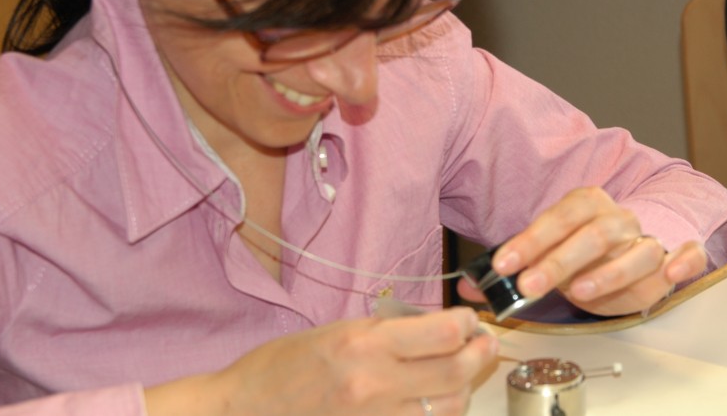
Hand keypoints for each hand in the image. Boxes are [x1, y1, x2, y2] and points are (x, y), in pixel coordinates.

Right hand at [144, 307, 497, 415]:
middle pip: (455, 373)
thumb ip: (389, 331)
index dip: (466, 325)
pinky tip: (430, 403)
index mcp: (363, 345)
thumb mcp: (337, 331)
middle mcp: (373, 385)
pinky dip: (434, 414)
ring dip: (462, 389)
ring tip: (457, 374)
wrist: (244, 409)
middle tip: (482, 344)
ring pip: (447, 409)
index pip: (443, 335)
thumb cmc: (283, 365)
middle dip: (479, 354)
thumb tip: (437, 329)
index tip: (468, 321)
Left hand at [457, 186, 706, 316]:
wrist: (630, 248)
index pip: (556, 218)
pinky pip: (687, 253)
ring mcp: (648, 237)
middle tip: (528, 285)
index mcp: (585, 205)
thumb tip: (469, 288)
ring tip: (579, 291)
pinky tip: (670, 276)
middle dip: (557, 260)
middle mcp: (617, 218)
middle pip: (591, 234)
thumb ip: (512, 269)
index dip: (529, 240)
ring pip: (636, 249)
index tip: (503, 264)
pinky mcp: (675, 258)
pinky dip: (683, 261)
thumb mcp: (546, 258)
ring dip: (609, 270)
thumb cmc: (584, 255)